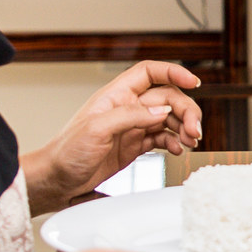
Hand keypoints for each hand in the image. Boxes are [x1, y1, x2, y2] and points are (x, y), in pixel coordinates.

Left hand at [25, 61, 203, 211]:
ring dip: (183, 128)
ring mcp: (132, 127)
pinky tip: (178, 150)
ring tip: (190, 142)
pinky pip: (162, 139)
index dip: (173, 72)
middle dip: (185, 111)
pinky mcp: (134, 146)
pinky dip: (174, 143)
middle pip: (167, 98)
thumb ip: (131, 116)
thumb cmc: (67, 152)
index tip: (194, 81)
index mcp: (116, 95)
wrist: (57, 179)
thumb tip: (162, 112)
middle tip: (194, 130)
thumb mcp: (97, 129)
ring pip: (168, 119)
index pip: (149, 73)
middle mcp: (127, 108)